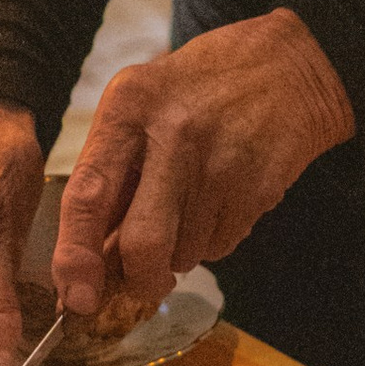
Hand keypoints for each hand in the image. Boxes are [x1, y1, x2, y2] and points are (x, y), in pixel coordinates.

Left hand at [51, 10, 352, 311]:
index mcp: (127, 108)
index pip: (87, 196)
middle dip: (139, 281)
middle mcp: (171, 135)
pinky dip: (211, 241)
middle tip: (143, 283)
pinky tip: (220, 200)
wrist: (289, 68)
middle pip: (143, 244)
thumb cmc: (200, 90)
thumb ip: (111, 172)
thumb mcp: (142, 106)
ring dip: (180, 254)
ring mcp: (218, 163)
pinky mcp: (256, 187)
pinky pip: (219, 245)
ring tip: (191, 207)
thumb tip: (90, 259)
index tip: (75, 298)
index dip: (76, 257)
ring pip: (184, 254)